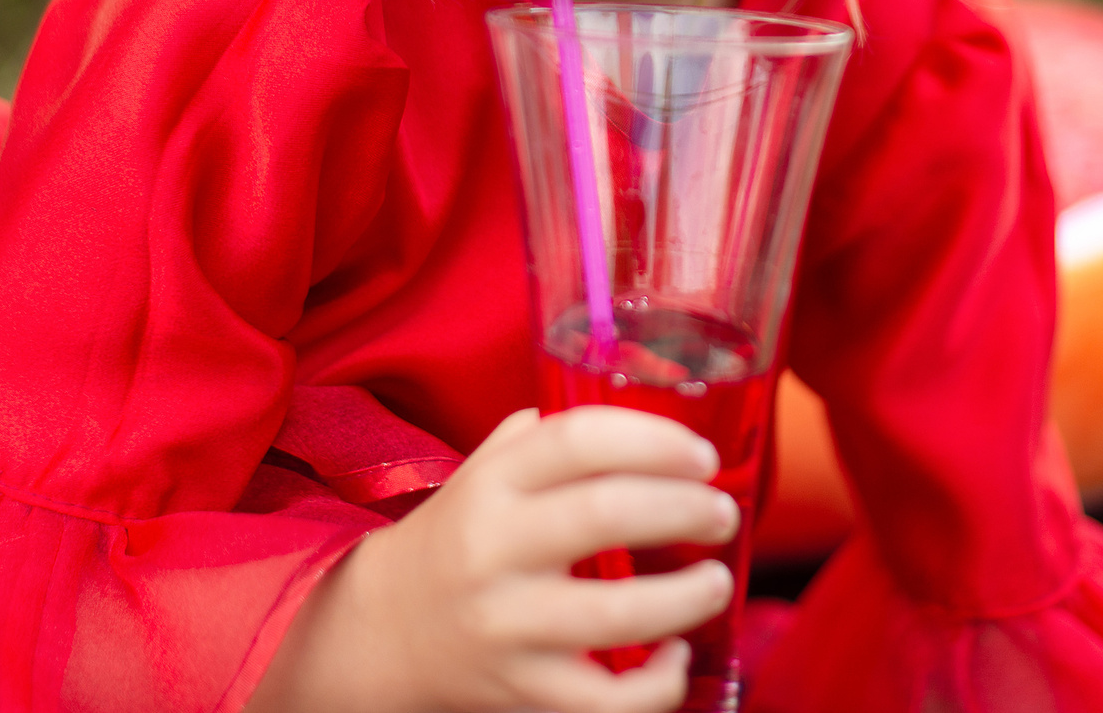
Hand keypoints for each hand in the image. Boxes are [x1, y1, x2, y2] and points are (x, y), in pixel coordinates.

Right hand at [252, 407, 738, 712]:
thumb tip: (640, 418)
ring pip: (617, 615)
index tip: (702, 456)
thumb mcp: (482, 475)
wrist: (380, 634)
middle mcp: (493, 551)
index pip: (578, 440)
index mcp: (490, 486)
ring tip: (716, 581)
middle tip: (722, 513)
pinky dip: (658, 684)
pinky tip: (674, 656)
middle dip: (686, 509)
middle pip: (606, 515)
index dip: (654, 440)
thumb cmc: (456, 541)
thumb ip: (545, 440)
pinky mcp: (522, 693)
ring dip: (687, 597)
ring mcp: (507, 627)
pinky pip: (605, 701)